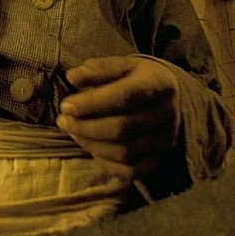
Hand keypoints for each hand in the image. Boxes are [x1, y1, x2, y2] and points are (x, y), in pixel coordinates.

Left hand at [56, 56, 180, 180]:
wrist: (172, 95)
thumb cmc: (139, 77)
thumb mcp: (123, 65)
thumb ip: (98, 70)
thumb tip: (72, 77)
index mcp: (159, 84)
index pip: (125, 96)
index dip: (92, 103)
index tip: (66, 106)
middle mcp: (167, 114)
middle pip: (122, 128)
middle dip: (86, 127)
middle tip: (62, 120)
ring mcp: (167, 140)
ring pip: (124, 152)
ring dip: (91, 144)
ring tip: (72, 131)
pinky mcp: (161, 158)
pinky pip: (130, 170)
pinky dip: (105, 162)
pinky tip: (90, 146)